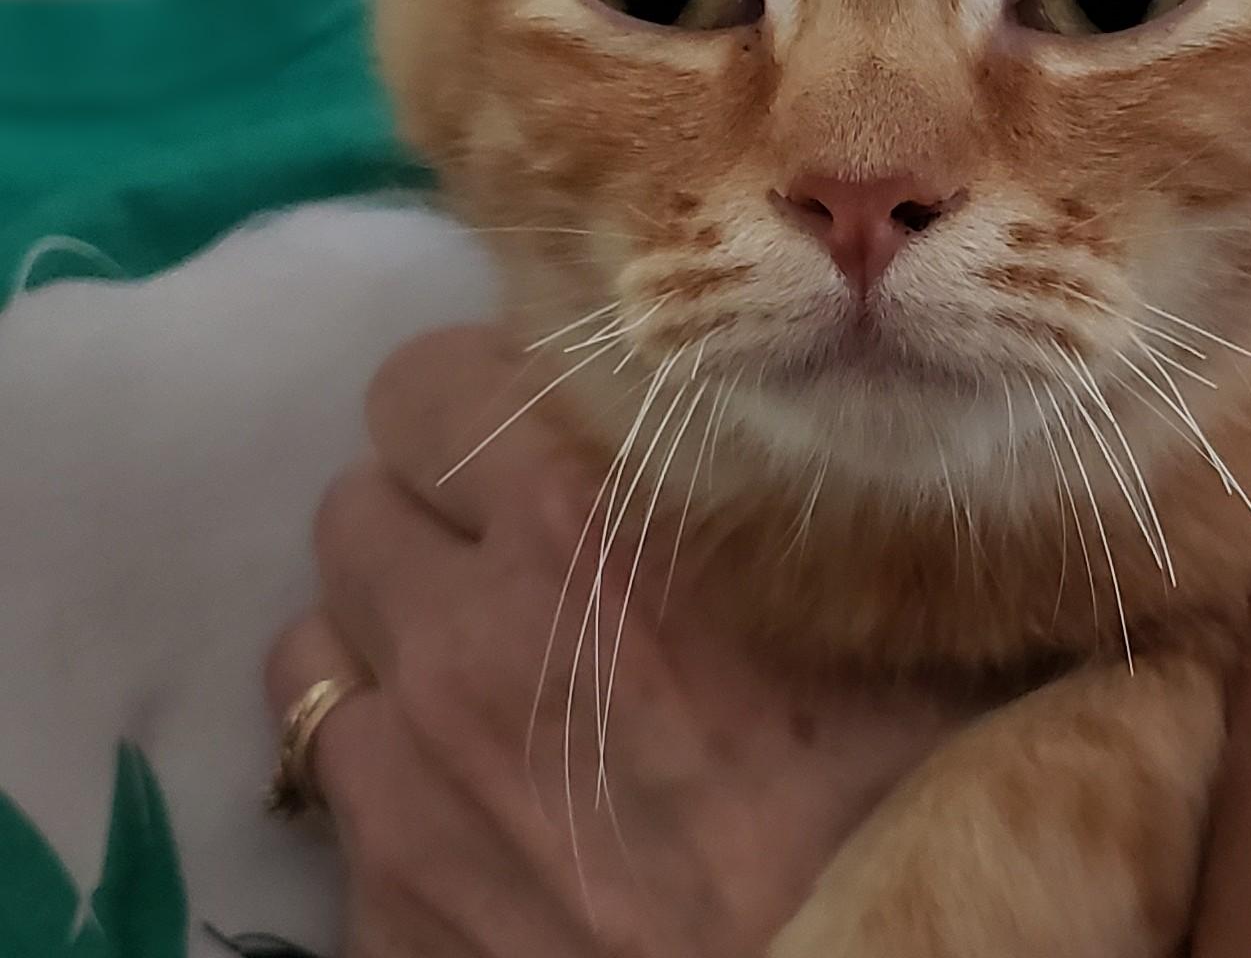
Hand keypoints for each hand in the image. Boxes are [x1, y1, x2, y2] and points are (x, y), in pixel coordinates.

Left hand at [266, 326, 962, 957]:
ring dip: (392, 639)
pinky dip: (391, 775)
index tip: (543, 431)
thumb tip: (805, 398)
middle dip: (429, 513)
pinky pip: (331, 791)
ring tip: (485, 676)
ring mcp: (401, 784)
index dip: (483, 398)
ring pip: (316, 641)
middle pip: (355, 502)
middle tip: (518, 552)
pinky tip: (484, 804)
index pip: (429, 382)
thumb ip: (802, 477)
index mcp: (581, 522)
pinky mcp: (375, 912)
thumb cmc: (897, 793)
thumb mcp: (886, 591)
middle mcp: (462, 634)